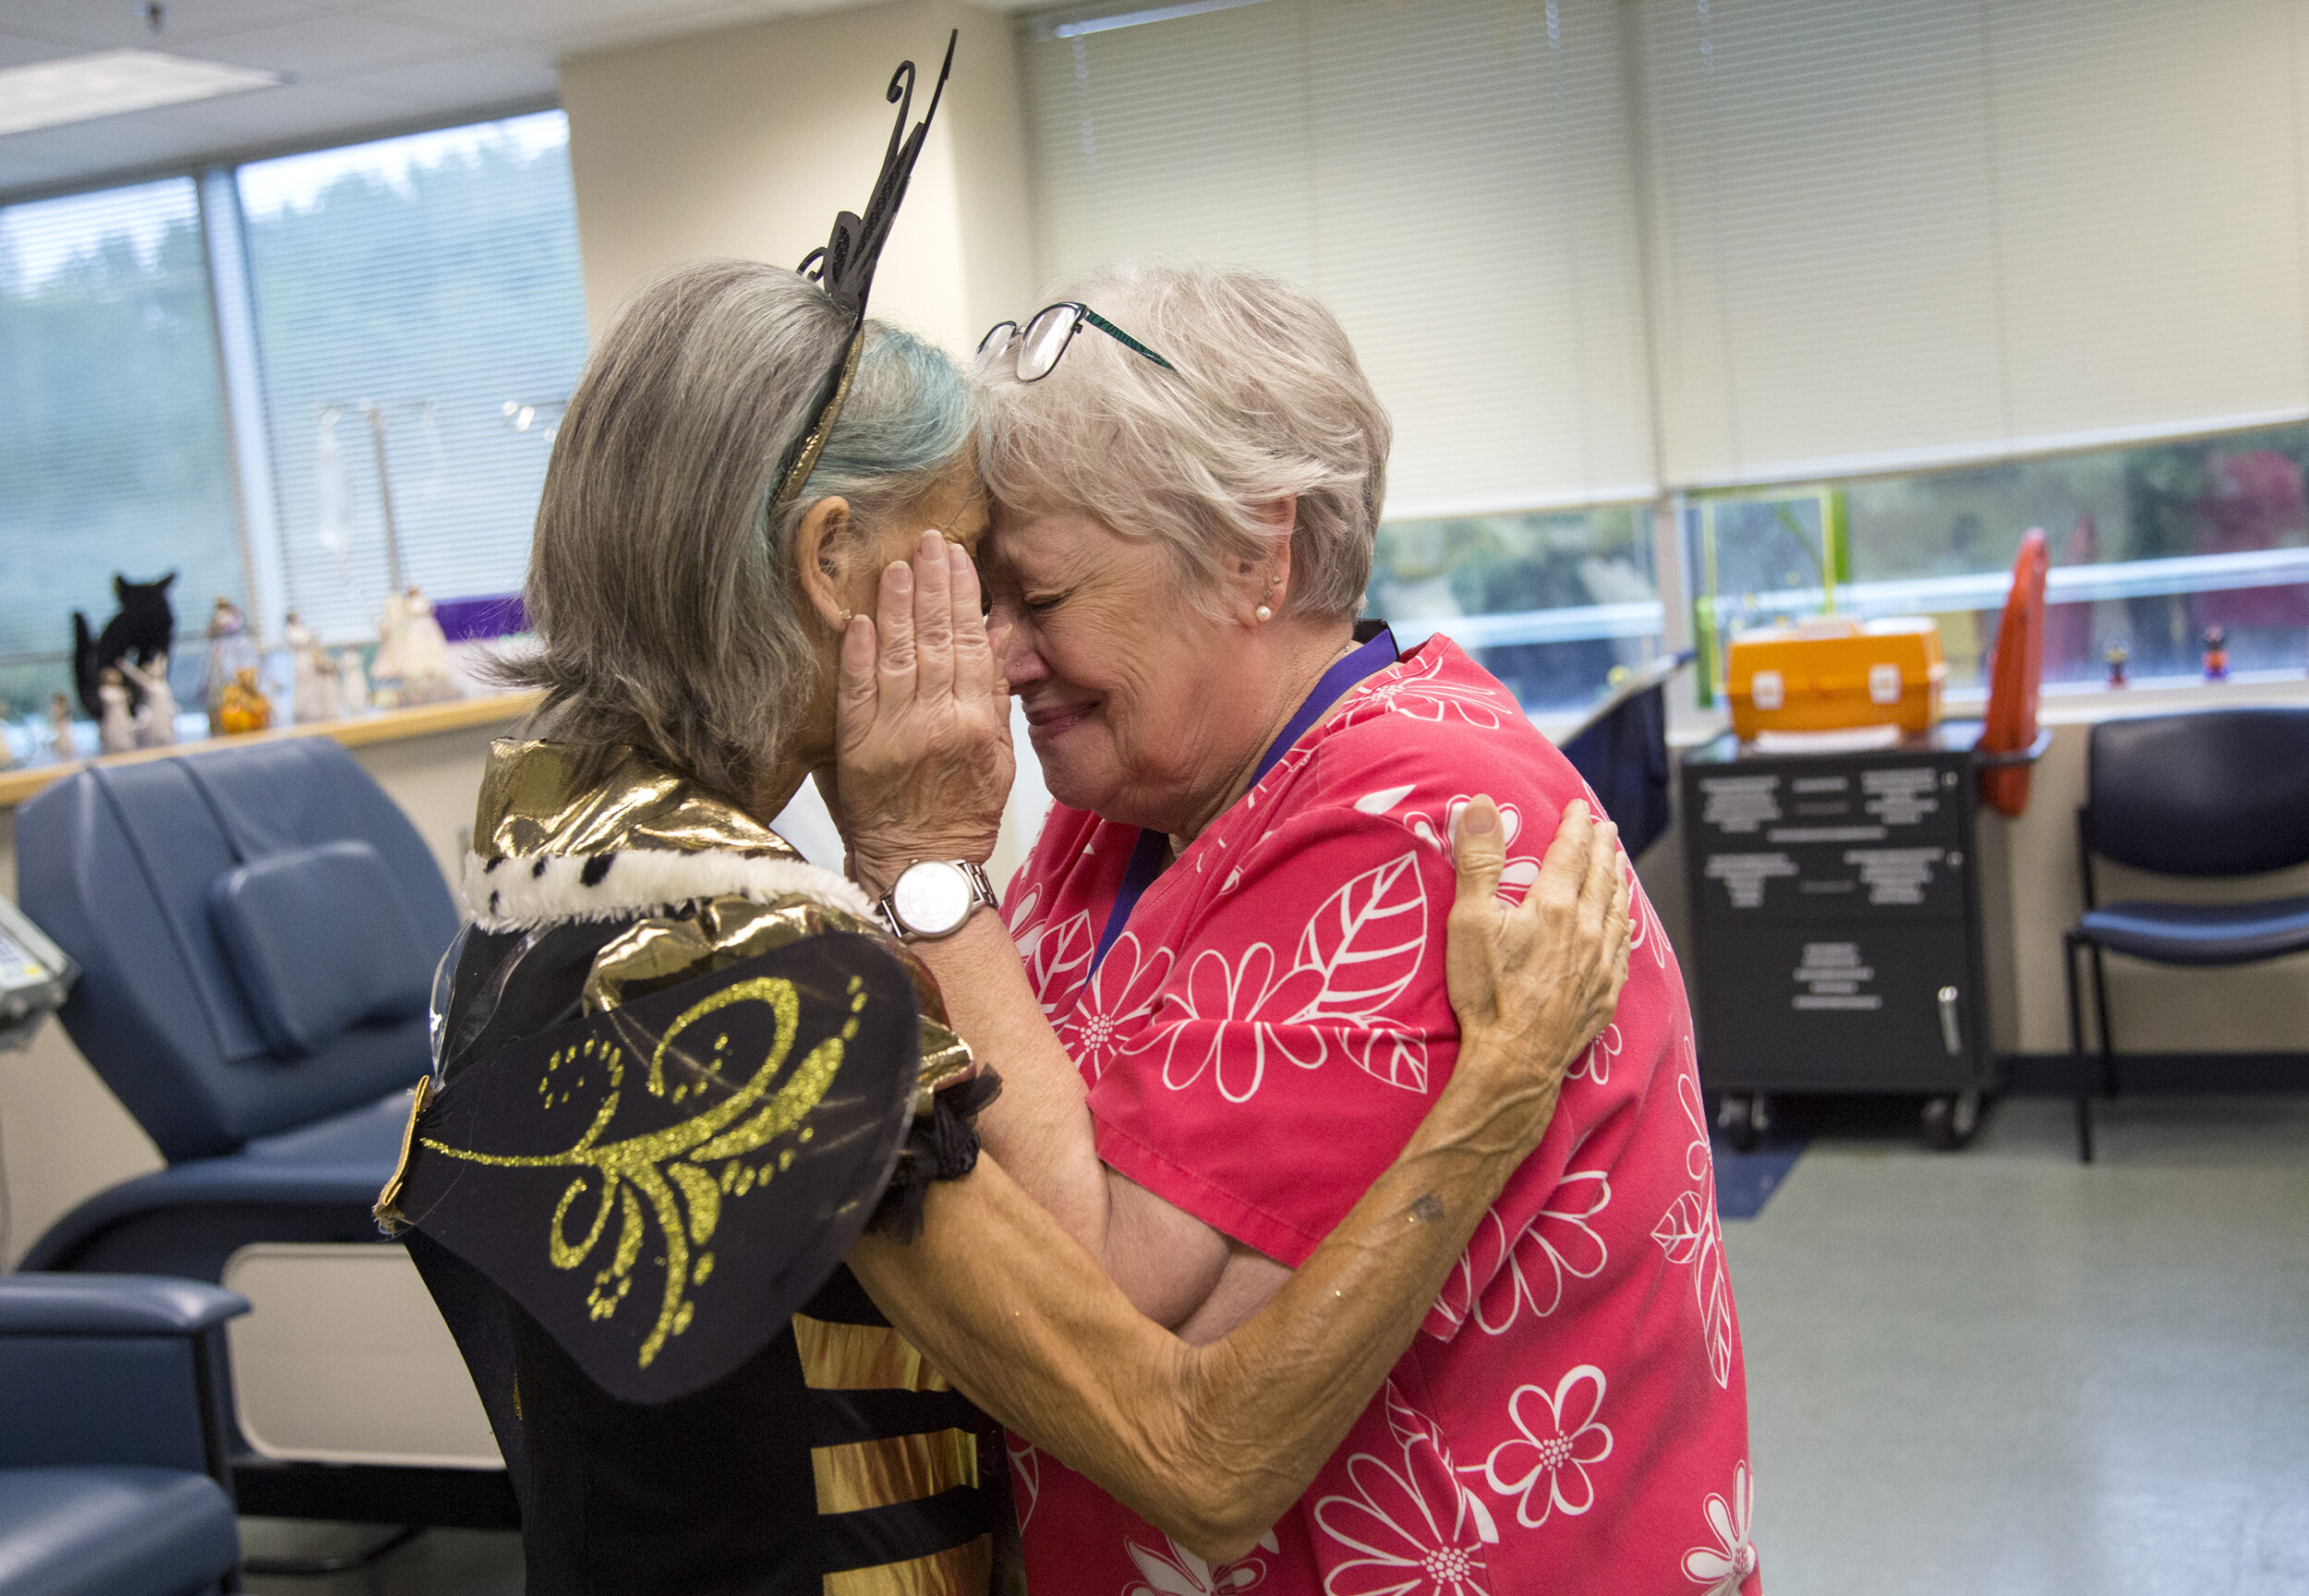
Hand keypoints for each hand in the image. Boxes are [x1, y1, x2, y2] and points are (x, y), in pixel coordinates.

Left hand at [836, 531, 1016, 895]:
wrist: (922, 868)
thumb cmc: (963, 817)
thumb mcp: (999, 762)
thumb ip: (996, 700)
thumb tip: (997, 640)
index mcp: (977, 725)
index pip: (973, 645)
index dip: (965, 597)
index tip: (957, 558)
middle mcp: (938, 722)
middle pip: (937, 639)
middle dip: (933, 585)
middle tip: (928, 542)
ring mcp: (895, 732)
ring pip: (898, 655)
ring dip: (897, 606)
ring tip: (896, 566)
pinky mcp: (858, 747)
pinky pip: (857, 690)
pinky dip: (858, 653)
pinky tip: (859, 619)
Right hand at [1443, 797, 1632, 1137]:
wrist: (1515, 1060)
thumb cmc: (1487, 993)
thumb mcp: (1470, 921)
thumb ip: (1479, 861)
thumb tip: (1484, 806)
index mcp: (1556, 907)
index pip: (1572, 853)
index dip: (1576, 826)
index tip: (1579, 807)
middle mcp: (1587, 930)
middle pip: (1601, 877)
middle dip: (1603, 847)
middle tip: (1606, 827)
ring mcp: (1600, 964)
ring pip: (1618, 910)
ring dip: (1619, 881)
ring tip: (1620, 864)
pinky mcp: (1605, 995)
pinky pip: (1624, 949)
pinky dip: (1625, 925)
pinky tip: (1625, 924)